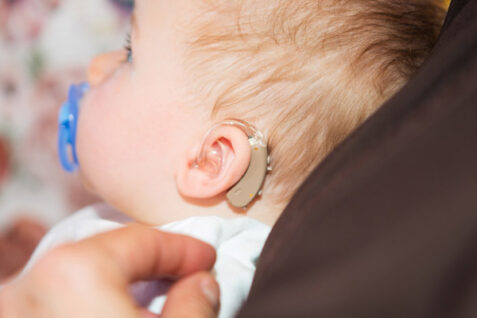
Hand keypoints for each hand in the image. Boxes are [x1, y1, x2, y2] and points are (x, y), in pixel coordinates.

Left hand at [0, 225, 219, 317]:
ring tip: (153, 296)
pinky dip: (87, 302)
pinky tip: (110, 312)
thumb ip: (195, 303)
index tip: (208, 260)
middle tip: (186, 274)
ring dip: (119, 283)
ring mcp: (13, 308)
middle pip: (106, 255)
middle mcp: (29, 285)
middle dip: (151, 263)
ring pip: (76, 279)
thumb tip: (200, 282)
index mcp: (74, 273)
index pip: (143, 241)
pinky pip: (53, 301)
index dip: (186, 249)